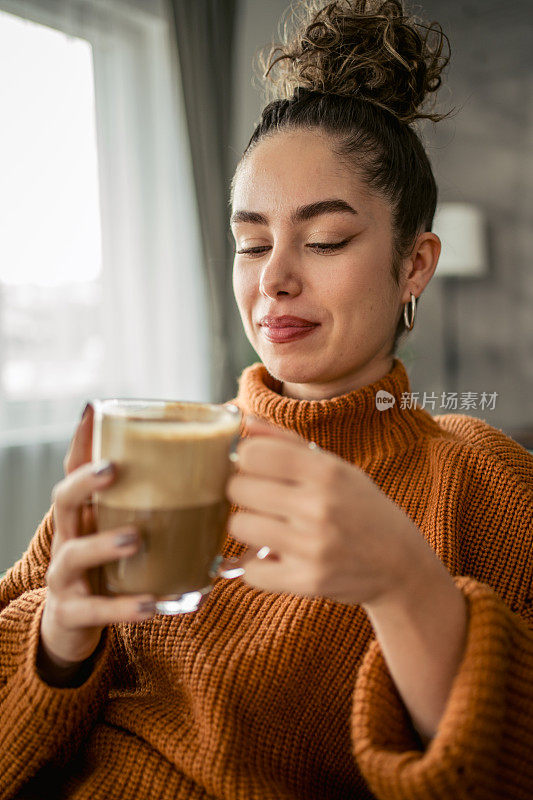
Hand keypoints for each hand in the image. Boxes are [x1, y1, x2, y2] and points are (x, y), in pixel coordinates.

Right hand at [39, 408, 155, 677]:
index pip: (76, 470)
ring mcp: (65, 577)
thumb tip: (219, 461)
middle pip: (63, 500)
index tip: (95, 414)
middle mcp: (68, 537)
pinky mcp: (72, 614)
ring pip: (72, 555)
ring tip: (136, 539)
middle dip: (84, 482)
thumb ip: (159, 502)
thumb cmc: (112, 566)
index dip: (82, 444)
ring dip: (104, 544)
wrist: (78, 624)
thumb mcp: (127, 529)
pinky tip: (152, 604)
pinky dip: (123, 607)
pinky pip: (94, 610)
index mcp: (86, 514)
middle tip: (114, 470)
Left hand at [225, 416, 432, 607]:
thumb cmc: (361, 509)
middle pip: (238, 488)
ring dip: (249, 528)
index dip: (245, 458)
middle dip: (244, 492)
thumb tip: (242, 420)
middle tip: (261, 500)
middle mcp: (319, 506)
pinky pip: (250, 571)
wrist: (400, 565)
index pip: (253, 452)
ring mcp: (313, 546)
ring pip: (239, 527)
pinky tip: (276, 559)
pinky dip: (257, 566)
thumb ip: (286, 442)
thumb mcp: (334, 468)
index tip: (253, 466)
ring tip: (270, 528)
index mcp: (326, 471)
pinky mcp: (307, 582)